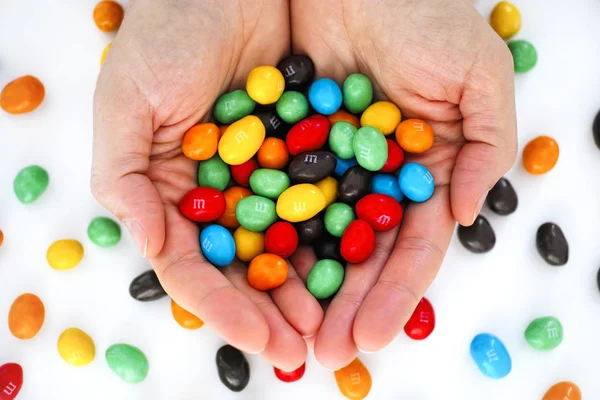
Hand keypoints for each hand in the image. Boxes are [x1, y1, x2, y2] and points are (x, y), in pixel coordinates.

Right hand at [91, 0, 321, 370]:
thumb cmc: (164, 39)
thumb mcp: (126, 106)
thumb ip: (123, 180)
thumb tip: (149, 245)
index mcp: (173, 196)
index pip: (195, 267)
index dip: (224, 308)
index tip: (260, 339)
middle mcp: (220, 196)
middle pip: (245, 267)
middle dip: (272, 311)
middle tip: (304, 347)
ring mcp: (264, 177)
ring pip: (287, 243)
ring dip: (308, 285)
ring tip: (334, 321)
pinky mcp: (305, 152)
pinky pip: (323, 200)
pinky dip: (337, 233)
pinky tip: (357, 263)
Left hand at [290, 0, 516, 368]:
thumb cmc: (427, 16)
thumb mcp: (479, 77)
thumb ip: (487, 147)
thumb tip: (465, 215)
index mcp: (423, 172)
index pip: (411, 246)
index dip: (395, 293)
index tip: (373, 335)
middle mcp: (375, 177)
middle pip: (361, 253)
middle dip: (346, 304)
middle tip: (328, 352)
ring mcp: (330, 164)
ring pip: (317, 235)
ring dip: (306, 285)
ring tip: (291, 332)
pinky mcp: (288, 143)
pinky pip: (276, 195)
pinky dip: (269, 233)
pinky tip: (258, 274)